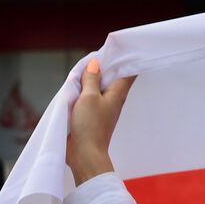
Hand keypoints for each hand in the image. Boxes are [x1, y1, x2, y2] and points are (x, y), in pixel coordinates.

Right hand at [66, 59, 134, 185]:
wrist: (84, 154)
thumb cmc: (90, 125)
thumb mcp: (88, 97)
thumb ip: (91, 79)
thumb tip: (96, 63)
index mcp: (118, 93)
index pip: (129, 73)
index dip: (126, 60)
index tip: (121, 49)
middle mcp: (113, 100)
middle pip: (113, 79)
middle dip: (105, 68)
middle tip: (95, 55)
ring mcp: (103, 108)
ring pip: (99, 88)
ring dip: (92, 80)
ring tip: (83, 68)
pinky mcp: (92, 116)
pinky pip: (89, 99)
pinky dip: (84, 91)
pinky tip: (76, 87)